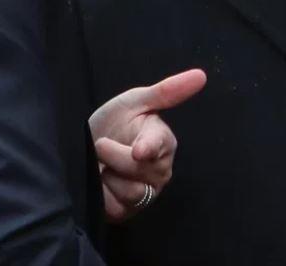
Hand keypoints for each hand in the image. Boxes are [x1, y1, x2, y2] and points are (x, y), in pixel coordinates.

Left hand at [89, 68, 205, 221]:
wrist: (83, 147)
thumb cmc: (113, 123)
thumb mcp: (134, 102)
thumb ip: (166, 91)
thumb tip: (201, 75)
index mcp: (164, 141)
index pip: (162, 145)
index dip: (149, 148)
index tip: (138, 150)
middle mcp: (161, 170)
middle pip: (142, 170)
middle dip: (115, 156)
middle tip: (100, 144)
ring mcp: (147, 193)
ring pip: (132, 192)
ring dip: (109, 177)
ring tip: (102, 166)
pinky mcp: (128, 211)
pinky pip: (118, 208)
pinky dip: (104, 196)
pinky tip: (101, 184)